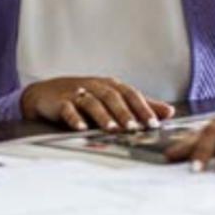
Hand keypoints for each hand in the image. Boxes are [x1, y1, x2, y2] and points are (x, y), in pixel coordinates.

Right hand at [21, 76, 174, 131]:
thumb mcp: (112, 97)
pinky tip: (81, 128)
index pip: (130, 94)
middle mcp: (95, 87)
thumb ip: (139, 105)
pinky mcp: (60, 102)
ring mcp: (77, 93)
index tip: (154, 122)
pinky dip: (75, 118)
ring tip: (112, 129)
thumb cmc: (83, 95)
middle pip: (112, 97)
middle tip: (135, 128)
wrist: (46, 93)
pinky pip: (68, 109)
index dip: (142, 107)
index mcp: (110, 85)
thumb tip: (168, 111)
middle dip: (125, 113)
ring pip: (92, 103)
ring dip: (103, 116)